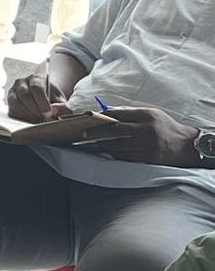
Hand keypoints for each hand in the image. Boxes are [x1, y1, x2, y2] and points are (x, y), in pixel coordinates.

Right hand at [6, 70, 64, 122]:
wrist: (45, 105)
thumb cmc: (53, 102)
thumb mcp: (62, 103)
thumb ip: (63, 107)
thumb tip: (54, 109)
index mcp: (36, 79)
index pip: (36, 87)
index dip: (42, 101)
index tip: (48, 112)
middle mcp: (22, 83)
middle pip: (24, 94)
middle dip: (34, 108)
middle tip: (43, 118)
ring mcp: (13, 92)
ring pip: (15, 102)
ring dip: (27, 113)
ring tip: (37, 119)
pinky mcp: (9, 102)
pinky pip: (11, 110)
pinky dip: (21, 117)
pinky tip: (30, 120)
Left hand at [64, 103, 202, 166]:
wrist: (187, 145)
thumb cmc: (165, 127)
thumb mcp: (151, 114)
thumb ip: (130, 112)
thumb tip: (106, 112)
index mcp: (147, 116)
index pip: (118, 114)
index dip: (101, 117)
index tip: (88, 119)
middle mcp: (147, 130)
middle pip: (115, 130)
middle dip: (96, 132)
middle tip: (84, 134)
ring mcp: (148, 146)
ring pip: (118, 146)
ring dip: (103, 145)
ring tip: (95, 143)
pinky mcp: (148, 158)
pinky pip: (125, 157)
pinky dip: (114, 154)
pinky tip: (109, 151)